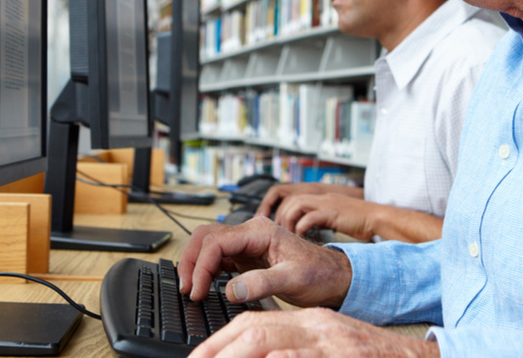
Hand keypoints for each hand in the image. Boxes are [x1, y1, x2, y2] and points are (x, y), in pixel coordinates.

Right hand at [178, 216, 352, 306]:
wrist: (334, 276)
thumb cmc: (319, 273)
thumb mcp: (293, 279)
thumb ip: (262, 283)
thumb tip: (231, 290)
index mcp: (260, 231)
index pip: (217, 241)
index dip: (202, 266)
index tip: (198, 290)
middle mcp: (251, 232)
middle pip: (206, 237)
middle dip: (192, 261)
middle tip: (188, 288)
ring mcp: (248, 243)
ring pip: (209, 245)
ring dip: (196, 264)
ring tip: (193, 289)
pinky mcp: (247, 255)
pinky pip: (218, 256)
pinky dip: (206, 269)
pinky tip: (206, 285)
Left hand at [190, 307, 439, 357]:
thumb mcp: (328, 348)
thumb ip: (293, 351)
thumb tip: (259, 355)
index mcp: (313, 323)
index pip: (255, 323)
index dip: (221, 342)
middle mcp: (319, 329)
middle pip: (256, 330)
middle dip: (219, 350)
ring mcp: (332, 345)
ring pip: (271, 341)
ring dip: (236, 356)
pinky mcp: (345, 357)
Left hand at [274, 193, 373, 240]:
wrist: (377, 218)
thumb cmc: (357, 222)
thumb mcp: (332, 217)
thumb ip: (317, 218)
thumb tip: (302, 228)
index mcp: (318, 195)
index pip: (287, 193)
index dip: (276, 206)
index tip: (273, 223)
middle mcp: (320, 195)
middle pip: (288, 198)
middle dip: (279, 216)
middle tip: (280, 232)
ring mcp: (326, 202)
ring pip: (296, 204)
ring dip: (289, 221)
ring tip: (290, 235)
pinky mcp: (332, 212)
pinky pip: (310, 217)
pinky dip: (302, 228)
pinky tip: (303, 237)